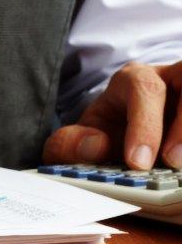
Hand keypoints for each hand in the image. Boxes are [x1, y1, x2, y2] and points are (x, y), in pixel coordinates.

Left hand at [44, 61, 181, 169]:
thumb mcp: (78, 137)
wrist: (119, 135)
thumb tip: (95, 146)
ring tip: (181, 165)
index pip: (145, 89)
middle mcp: (171, 78)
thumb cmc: (104, 134)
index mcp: (134, 80)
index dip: (146, 125)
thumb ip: (71, 143)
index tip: (138, 162)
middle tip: (172, 162)